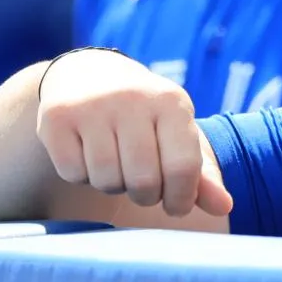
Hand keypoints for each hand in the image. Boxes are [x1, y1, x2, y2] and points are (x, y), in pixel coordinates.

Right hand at [34, 49, 232, 217]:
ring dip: (113, 185)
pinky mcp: (56, 117)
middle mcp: (132, 98)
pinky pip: (73, 174)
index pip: (183, 169)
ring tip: (116, 162)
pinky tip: (87, 152)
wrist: (88, 74)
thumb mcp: (177, 134)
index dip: (181, 198)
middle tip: (142, 183)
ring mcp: (92, 106)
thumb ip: (202, 174)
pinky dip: (82, 175)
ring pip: (107, 181)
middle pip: (143, 182)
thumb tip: (224, 207)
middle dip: (145, 195)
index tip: (176, 204)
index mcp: (172, 102)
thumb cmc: (145, 116)